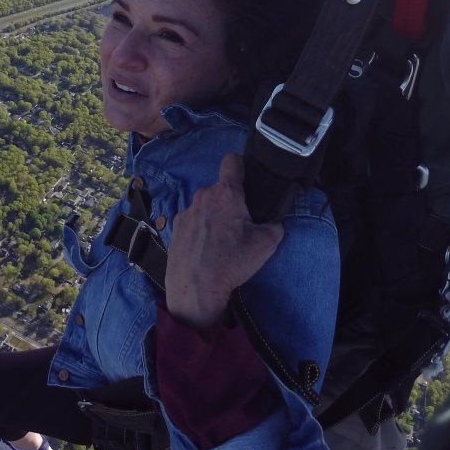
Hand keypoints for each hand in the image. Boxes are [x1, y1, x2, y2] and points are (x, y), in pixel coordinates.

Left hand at [166, 154, 284, 331]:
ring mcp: (186, 211)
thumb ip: (275, 225)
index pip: (232, 161)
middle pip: (220, 189)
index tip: (247, 179)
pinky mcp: (175, 227)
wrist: (195, 288)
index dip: (242, 166)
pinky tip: (204, 248)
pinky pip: (193, 220)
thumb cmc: (231, 262)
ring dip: (214, 215)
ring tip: (221, 241)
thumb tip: (273, 222)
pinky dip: (200, 228)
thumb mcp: (266, 244)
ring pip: (206, 205)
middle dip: (231, 201)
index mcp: (226, 193)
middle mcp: (203, 196)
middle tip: (240, 224)